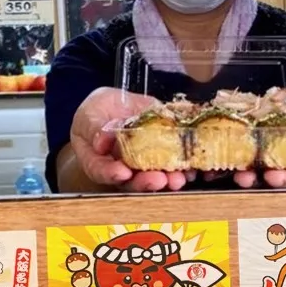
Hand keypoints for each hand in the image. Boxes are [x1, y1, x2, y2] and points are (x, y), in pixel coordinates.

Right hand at [69, 87, 192, 192]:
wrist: (116, 104)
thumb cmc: (96, 113)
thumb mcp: (89, 115)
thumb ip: (94, 128)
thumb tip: (102, 142)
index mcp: (100, 162)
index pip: (102, 171)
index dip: (112, 174)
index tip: (122, 172)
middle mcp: (124, 168)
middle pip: (133, 182)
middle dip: (147, 182)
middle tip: (158, 179)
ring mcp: (146, 163)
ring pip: (158, 177)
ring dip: (170, 179)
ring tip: (179, 177)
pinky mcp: (166, 152)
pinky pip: (178, 162)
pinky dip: (189, 166)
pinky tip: (196, 167)